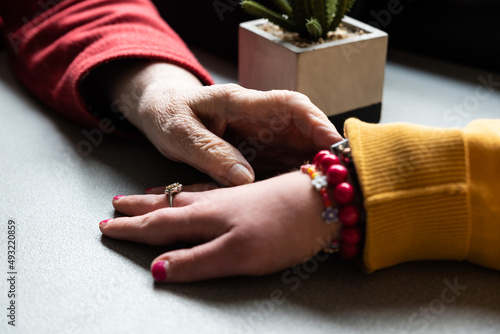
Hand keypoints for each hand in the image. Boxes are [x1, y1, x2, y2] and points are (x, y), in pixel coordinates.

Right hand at [99, 172, 339, 282]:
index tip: (107, 229)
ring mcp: (230, 197)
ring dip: (160, 197)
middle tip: (115, 207)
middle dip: (139, 209)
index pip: (159, 225)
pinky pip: (205, 190)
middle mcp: (214, 203)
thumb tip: (158, 270)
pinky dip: (188, 191)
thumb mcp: (237, 254)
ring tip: (143, 196)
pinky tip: (192, 191)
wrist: (321, 200)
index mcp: (207, 218)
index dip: (132, 230)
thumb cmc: (283, 229)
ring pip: (185, 195)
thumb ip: (197, 261)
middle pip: (167, 205)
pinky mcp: (247, 195)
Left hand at [110, 62, 341, 185]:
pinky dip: (292, 183)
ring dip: (312, 173)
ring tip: (321, 199)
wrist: (161, 113)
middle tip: (336, 182)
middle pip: (305, 132)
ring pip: (298, 153)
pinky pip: (281, 169)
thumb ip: (211, 153)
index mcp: (242, 103)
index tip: (333, 144)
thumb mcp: (181, 133)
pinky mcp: (259, 156)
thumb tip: (244, 180)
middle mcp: (261, 120)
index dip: (317, 122)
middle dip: (324, 154)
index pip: (290, 105)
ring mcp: (262, 139)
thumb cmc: (168, 115)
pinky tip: (297, 203)